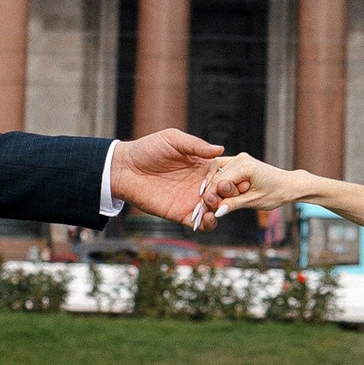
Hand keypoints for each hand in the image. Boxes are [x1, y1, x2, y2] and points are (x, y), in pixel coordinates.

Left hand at [110, 128, 224, 225]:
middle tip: (223, 193)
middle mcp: (199, 184)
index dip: (232, 177)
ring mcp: (190, 200)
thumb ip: (196, 146)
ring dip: (219, 209)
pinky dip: (207, 224)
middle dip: (228, 195)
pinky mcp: (179, 213)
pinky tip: (208, 218)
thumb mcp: (173, 140)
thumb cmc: (147, 149)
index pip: (223, 173)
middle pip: (222, 193)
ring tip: (214, 205)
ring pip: (214, 209)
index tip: (238, 180)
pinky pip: (198, 222)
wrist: (124, 168)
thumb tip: (220, 149)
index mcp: (201, 165)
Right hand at [200, 155, 297, 222]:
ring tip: (210, 200)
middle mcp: (241, 159)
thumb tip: (217, 212)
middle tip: (203, 206)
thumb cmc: (275, 193)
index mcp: (245, 167)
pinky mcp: (240, 161)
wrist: (289, 185)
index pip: (220, 181)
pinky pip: (223, 168)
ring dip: (213, 185)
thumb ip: (233, 204)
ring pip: (217, 171)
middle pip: (217, 176)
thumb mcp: (253, 201)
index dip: (211, 195)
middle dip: (210, 191)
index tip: (203, 208)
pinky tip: (215, 190)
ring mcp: (240, 158)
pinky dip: (218, 179)